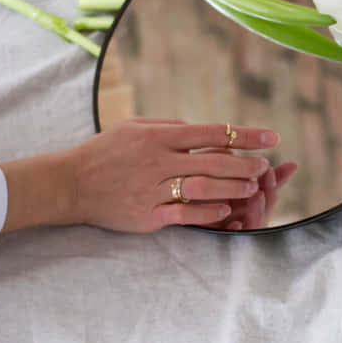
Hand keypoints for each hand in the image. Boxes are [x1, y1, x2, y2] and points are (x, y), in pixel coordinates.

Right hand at [0, 119, 289, 233]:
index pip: (212, 133)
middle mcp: (158, 161)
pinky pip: (185, 215)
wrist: (69, 184)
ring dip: (232, 188)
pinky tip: (226, 211)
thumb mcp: (135, 128)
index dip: (246, 136)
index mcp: (158, 137)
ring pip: (203, 188)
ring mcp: (153, 189)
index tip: (272, 137)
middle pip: (213, 161)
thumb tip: (204, 129)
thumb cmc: (106, 152)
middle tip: (266, 167)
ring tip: (252, 189)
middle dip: (245, 164)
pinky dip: (208, 213)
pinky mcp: (147, 215)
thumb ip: (171, 127)